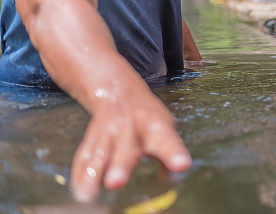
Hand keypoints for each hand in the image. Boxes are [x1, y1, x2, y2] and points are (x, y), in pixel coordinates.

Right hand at [70, 91, 190, 201]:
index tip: (181, 165)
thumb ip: (170, 155)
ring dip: (93, 175)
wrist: (118, 94)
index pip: (167, 141)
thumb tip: (176, 177)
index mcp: (156, 125)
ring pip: (99, 154)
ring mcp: (108, 133)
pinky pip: (83, 158)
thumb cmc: (148, 119)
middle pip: (126, 148)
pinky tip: (79, 190)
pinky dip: (80, 175)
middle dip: (120, 166)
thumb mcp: (165, 130)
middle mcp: (131, 127)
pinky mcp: (91, 139)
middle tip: (116, 182)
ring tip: (88, 195)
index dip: (174, 153)